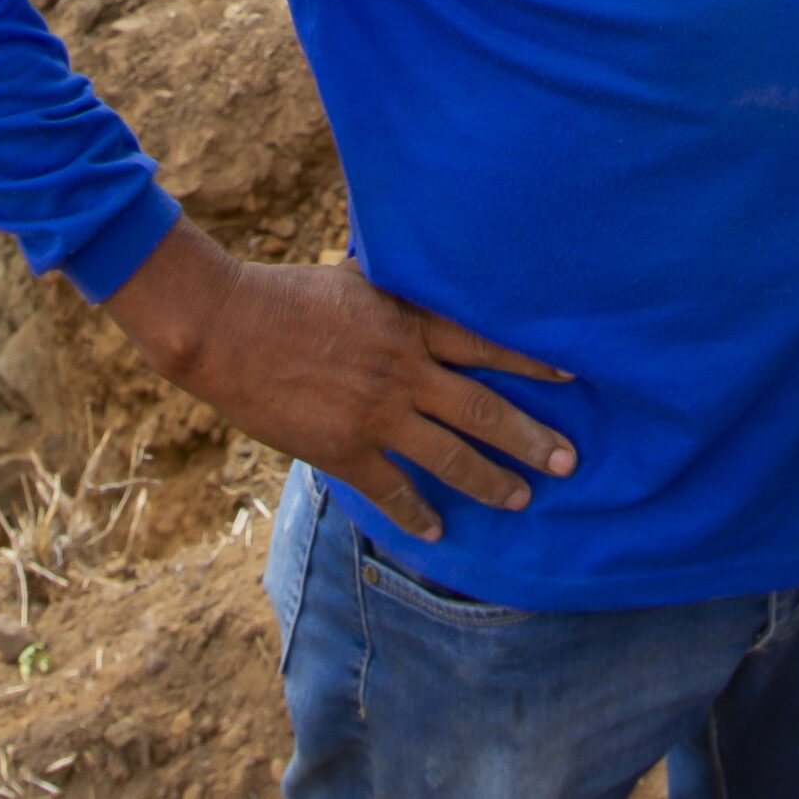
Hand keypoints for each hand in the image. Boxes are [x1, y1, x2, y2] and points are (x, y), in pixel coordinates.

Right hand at [105, 222, 575, 541]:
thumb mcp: (354, 279)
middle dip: (531, 439)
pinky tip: (437, 529)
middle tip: (569, 461)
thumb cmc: (286, 293)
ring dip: (490, 481)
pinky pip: (392, 488)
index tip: (573, 376)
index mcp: (409, 324)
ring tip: (520, 499)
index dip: (533, 362)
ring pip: (449, 456)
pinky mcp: (342, 447)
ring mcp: (375, 413)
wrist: (225, 327)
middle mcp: (404, 371)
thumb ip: (394, 289)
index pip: (487, 345)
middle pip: (483, 410)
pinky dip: (416, 512)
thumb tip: (420, 269)